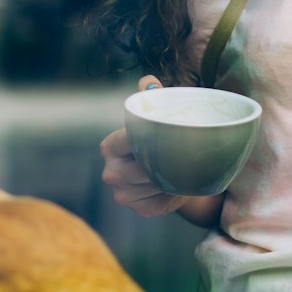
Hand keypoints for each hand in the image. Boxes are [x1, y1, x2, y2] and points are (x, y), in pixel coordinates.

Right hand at [100, 76, 188, 217]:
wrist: (174, 169)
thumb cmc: (161, 137)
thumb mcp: (157, 114)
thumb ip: (151, 94)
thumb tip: (147, 81)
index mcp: (110, 146)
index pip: (125, 142)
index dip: (146, 139)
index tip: (167, 136)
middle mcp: (110, 172)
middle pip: (137, 170)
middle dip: (159, 164)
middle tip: (181, 156)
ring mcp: (122, 193)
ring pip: (147, 189)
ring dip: (166, 181)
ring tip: (181, 170)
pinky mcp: (138, 209)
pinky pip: (155, 205)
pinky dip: (169, 197)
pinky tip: (177, 186)